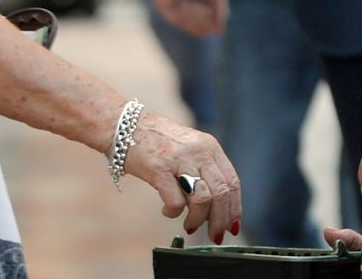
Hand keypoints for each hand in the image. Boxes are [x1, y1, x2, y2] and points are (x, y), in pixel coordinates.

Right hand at [124, 112, 241, 242]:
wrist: (126, 126)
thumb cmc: (158, 142)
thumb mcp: (190, 148)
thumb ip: (204, 170)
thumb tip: (216, 205)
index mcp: (210, 148)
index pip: (232, 182)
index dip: (235, 207)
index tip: (232, 225)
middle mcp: (199, 152)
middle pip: (221, 193)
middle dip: (220, 219)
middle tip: (215, 235)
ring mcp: (179, 160)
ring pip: (203, 199)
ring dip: (198, 219)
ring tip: (190, 226)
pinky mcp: (158, 170)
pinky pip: (175, 201)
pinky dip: (174, 213)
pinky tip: (168, 212)